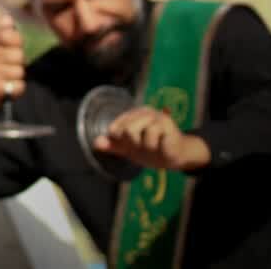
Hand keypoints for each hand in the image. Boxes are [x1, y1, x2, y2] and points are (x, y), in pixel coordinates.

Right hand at [0, 14, 25, 110]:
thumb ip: (5, 32)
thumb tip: (6, 17)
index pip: (11, 35)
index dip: (16, 42)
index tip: (11, 47)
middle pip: (19, 55)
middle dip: (18, 62)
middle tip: (8, 65)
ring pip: (20, 71)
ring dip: (17, 76)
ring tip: (6, 76)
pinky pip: (19, 86)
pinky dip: (17, 88)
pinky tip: (8, 86)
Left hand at [94, 105, 210, 170]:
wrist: (175, 158)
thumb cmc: (150, 150)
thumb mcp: (129, 148)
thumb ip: (113, 145)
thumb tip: (95, 143)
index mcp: (132, 114)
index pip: (114, 129)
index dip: (121, 141)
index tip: (133, 144)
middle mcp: (144, 112)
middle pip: (124, 130)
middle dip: (133, 144)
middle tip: (145, 146)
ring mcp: (156, 117)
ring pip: (135, 134)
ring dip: (145, 147)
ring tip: (155, 146)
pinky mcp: (167, 125)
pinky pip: (151, 137)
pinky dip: (155, 147)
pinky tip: (162, 146)